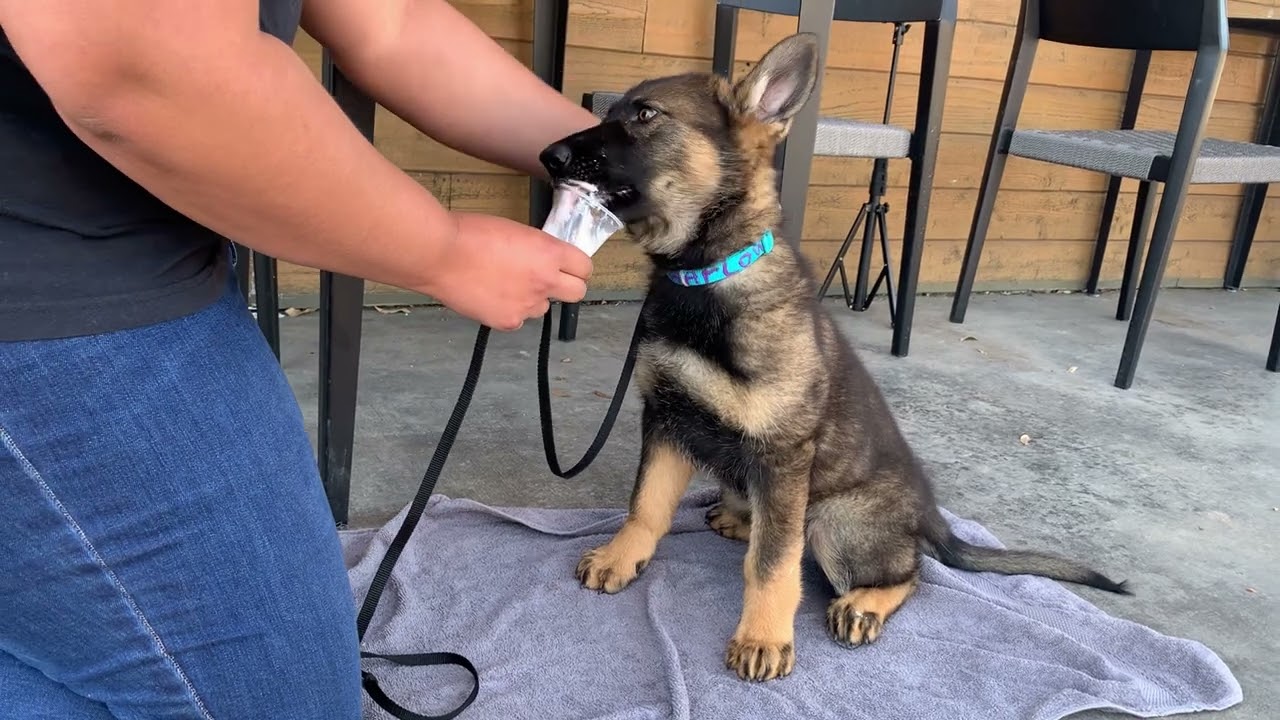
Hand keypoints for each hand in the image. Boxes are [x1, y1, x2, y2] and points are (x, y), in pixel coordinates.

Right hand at [420, 211, 592, 330]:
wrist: (439, 254)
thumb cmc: (469, 234)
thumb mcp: (514, 231)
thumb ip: (536, 248)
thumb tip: (542, 258)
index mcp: (549, 252)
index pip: (585, 267)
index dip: (576, 267)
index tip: (568, 267)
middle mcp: (544, 280)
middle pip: (577, 292)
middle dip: (566, 287)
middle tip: (548, 281)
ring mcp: (527, 304)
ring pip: (543, 308)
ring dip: (533, 299)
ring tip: (506, 285)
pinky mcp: (508, 321)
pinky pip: (518, 319)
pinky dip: (509, 311)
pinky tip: (491, 296)